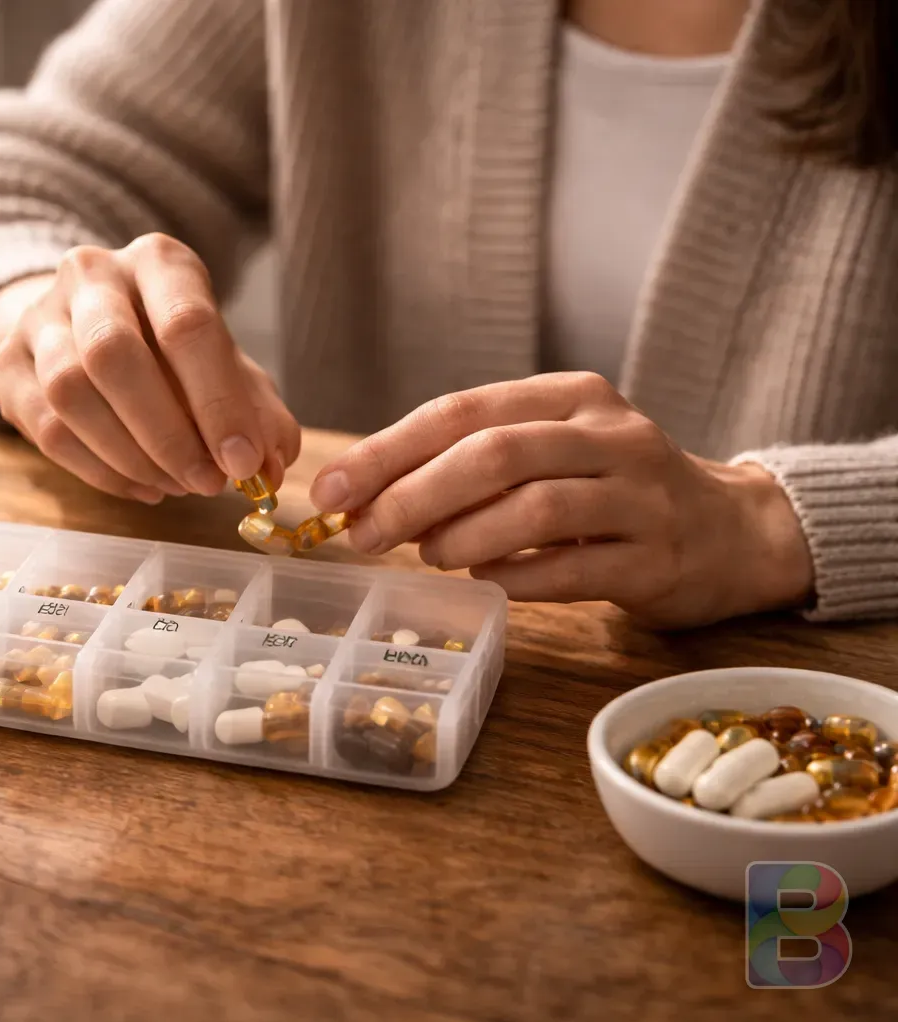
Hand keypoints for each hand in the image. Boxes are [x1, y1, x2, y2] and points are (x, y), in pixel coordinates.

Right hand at [0, 233, 299, 502]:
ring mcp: (40, 315)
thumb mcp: (223, 362)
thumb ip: (256, 411)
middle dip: (166, 433)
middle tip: (205, 482)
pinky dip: (99, 470)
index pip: (186, 324)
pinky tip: (141, 485)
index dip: (218, 402)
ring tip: (175, 485)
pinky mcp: (8, 361)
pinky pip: (46, 428)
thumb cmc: (170, 347)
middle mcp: (92, 275)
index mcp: (158, 261)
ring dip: (130, 455)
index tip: (243, 462)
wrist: (85, 322)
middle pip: (114, 353)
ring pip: (71, 392)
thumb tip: (270, 466)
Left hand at [308, 372, 814, 627]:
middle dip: (412, 496)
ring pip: (535, 509)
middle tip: (363, 534)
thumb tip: (361, 498)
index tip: (330, 490)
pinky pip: (574, 571)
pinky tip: (485, 583)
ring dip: (462, 537)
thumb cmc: (612, 492)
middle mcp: (610, 436)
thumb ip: (468, 465)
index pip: (461, 411)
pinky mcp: (659, 559)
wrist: (732, 532)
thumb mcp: (549, 453)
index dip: (387, 451)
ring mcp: (641, 496)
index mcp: (570, 397)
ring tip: (425, 556)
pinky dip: (517, 578)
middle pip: (494, 454)